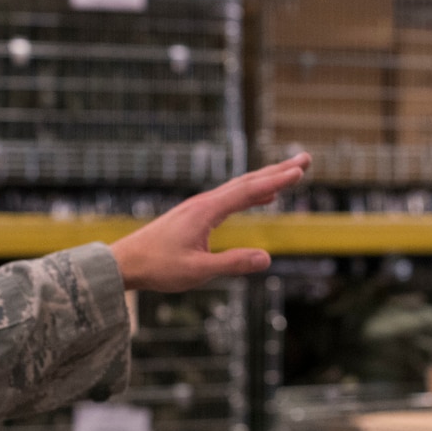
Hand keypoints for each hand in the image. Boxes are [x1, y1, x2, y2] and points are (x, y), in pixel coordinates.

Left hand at [109, 154, 309, 292]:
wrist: (126, 262)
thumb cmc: (158, 267)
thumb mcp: (198, 271)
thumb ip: (232, 263)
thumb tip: (267, 258)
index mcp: (206, 211)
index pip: (248, 191)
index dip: (276, 181)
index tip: (300, 170)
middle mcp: (205, 202)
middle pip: (248, 181)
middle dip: (278, 170)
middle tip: (306, 159)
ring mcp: (200, 206)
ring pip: (240, 187)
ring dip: (267, 179)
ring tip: (291, 172)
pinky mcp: (196, 214)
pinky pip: (231, 198)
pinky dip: (252, 193)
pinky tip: (263, 198)